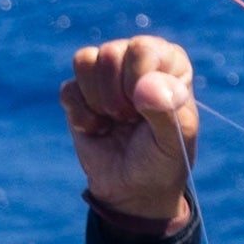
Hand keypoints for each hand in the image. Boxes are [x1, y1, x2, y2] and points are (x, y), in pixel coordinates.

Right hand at [60, 35, 196, 227]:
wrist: (134, 192)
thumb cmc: (161, 162)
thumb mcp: (175, 142)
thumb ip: (168, 111)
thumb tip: (145, 86)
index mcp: (167, 60)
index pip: (141, 50)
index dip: (137, 86)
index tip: (145, 114)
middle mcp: (136, 57)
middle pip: (109, 54)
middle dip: (116, 98)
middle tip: (130, 121)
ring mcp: (106, 72)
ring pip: (84, 62)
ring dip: (98, 103)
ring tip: (115, 122)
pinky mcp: (79, 92)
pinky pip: (68, 90)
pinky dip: (81, 118)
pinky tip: (98, 129)